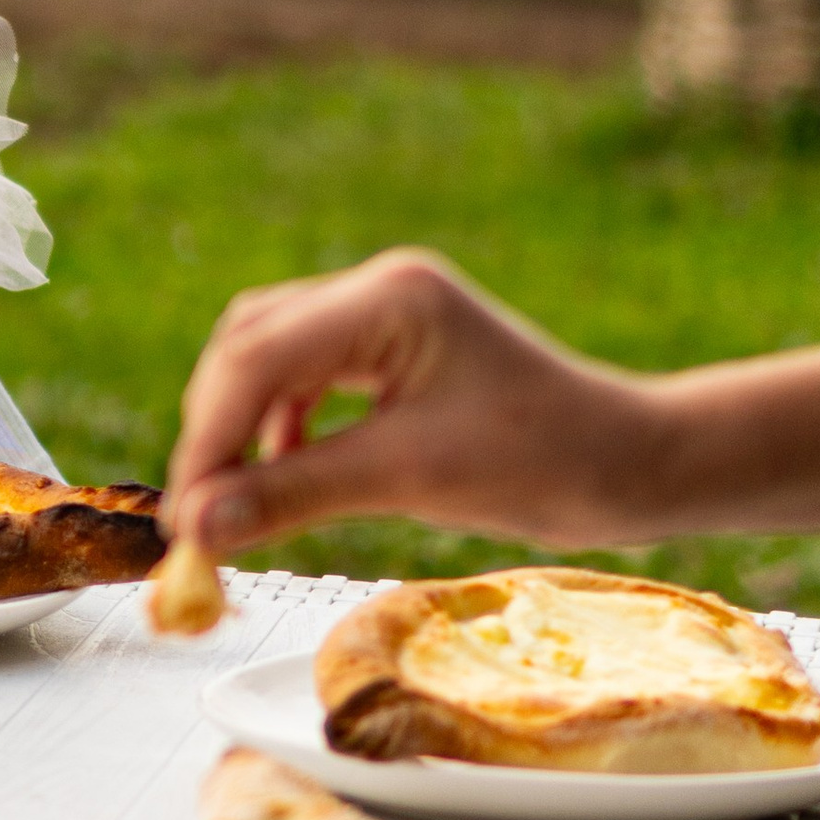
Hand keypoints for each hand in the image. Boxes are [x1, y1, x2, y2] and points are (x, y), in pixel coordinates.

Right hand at [165, 248, 664, 552]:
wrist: (635, 463)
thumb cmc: (547, 463)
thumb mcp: (409, 480)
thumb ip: (293, 495)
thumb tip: (197, 530)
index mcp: (388, 299)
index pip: (256, 356)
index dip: (206, 438)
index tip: (183, 518)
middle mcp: (378, 289)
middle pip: (248, 345)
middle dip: (213, 430)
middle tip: (195, 520)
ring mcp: (384, 312)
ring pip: (266, 358)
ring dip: (239, 429)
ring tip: (228, 506)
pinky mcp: (392, 346)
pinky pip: (303, 376)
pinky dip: (277, 428)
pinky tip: (281, 476)